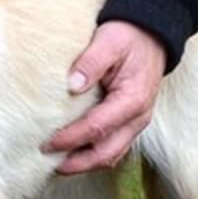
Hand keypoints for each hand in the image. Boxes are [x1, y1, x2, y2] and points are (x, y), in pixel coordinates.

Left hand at [43, 20, 165, 174]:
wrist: (151, 34)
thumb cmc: (128, 36)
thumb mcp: (109, 41)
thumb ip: (90, 62)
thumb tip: (72, 86)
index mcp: (133, 100)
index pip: (97, 129)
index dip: (70, 139)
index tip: (46, 143)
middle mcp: (138, 118)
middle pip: (106, 153)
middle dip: (76, 163)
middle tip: (46, 162)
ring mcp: (136, 123)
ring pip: (111, 155)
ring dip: (84, 163)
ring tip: (55, 164)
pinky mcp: (130, 122)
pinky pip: (113, 147)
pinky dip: (92, 154)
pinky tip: (72, 153)